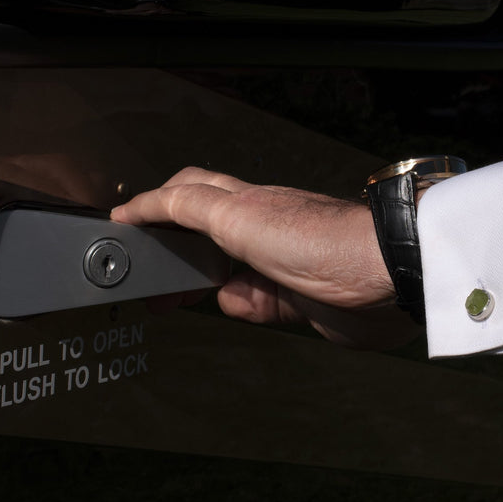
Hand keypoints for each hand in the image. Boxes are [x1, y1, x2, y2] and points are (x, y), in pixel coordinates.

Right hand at [110, 168, 418, 347]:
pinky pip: (254, 305)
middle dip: (171, 253)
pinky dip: (239, 307)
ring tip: (173, 298)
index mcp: (244, 202)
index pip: (188, 194)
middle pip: (202, 236)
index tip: (121, 224)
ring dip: (203, 285)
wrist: (381, 279)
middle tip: (144, 273)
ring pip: (225, 276)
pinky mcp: (296, 302)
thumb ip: (191, 208)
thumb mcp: (240, 216)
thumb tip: (149, 204)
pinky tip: (234, 306)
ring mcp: (278, 267)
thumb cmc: (320, 239)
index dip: (153, 206)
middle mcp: (260, 230)